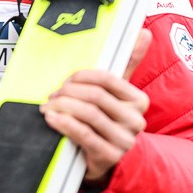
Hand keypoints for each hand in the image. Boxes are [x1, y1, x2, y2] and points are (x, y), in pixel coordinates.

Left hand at [40, 28, 152, 182]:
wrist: (111, 160)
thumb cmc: (110, 121)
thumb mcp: (118, 94)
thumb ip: (127, 63)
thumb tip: (143, 32)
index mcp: (139, 101)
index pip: (107, 79)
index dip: (81, 76)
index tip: (66, 80)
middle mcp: (135, 121)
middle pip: (95, 96)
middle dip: (68, 92)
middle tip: (53, 94)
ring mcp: (123, 140)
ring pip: (88, 114)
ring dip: (62, 107)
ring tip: (49, 106)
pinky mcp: (109, 157)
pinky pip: (83, 135)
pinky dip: (64, 123)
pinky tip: (52, 118)